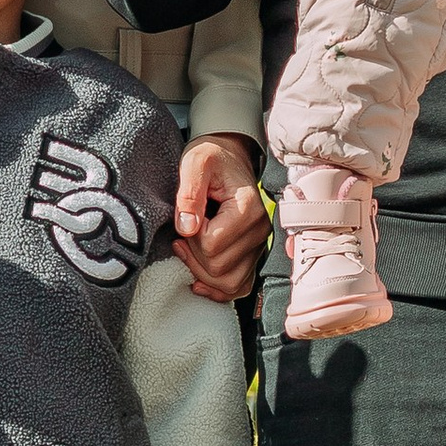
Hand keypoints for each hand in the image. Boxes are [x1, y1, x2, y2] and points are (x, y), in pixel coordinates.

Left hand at [175, 134, 265, 301]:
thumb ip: (189, 194)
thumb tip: (187, 228)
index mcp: (248, 208)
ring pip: (229, 284)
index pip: (213, 245)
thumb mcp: (194, 163)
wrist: (228, 157)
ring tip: (189, 248)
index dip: (191, 237)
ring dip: (202, 272)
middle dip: (194, 254)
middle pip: (219, 269)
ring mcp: (259, 245)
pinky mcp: (254, 254)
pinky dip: (219, 288)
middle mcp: (260, 230)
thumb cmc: (211, 158)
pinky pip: (240, 287)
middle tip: (184, 232)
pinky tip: (200, 276)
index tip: (187, 218)